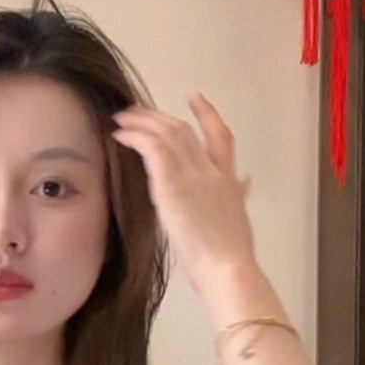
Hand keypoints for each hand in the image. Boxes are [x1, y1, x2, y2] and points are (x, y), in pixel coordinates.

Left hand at [110, 93, 255, 291]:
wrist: (228, 267)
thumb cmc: (230, 256)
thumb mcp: (238, 218)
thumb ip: (238, 195)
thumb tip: (245, 182)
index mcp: (227, 179)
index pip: (220, 136)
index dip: (207, 114)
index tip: (195, 98)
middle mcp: (210, 170)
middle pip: (184, 130)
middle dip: (159, 116)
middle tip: (138, 110)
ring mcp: (192, 174)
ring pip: (166, 133)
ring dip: (141, 122)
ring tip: (122, 118)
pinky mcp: (173, 184)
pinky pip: (152, 147)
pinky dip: (135, 136)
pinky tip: (120, 135)